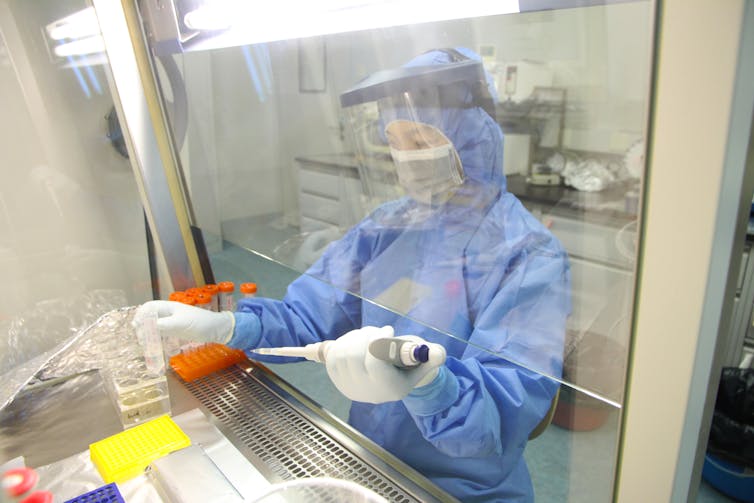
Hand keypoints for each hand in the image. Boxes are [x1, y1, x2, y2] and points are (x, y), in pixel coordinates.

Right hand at [136, 300, 234, 343]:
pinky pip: (164, 336)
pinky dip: (159, 342)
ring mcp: (174, 323)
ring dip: (150, 337)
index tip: (137, 327)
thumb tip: (147, 327)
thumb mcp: (181, 324)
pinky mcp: (178, 332)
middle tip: (142, 341)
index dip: (140, 315)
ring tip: (148, 347)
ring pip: (156, 328)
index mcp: (169, 307)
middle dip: (144, 329)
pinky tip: (159, 351)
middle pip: (150, 319)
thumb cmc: (201, 323)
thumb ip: (164, 325)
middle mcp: (170, 314)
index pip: (149, 307)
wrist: (218, 330)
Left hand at [324, 326, 445, 403]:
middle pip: (353, 355)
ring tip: (369, 336)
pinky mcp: (336, 380)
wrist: (390, 380)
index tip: (389, 330)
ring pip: (342, 352)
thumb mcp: (424, 360)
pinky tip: (355, 341)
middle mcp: (366, 392)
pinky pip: (331, 355)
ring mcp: (348, 387)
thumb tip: (438, 353)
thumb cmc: (408, 366)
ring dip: (355, 336)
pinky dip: (342, 342)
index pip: (374, 361)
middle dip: (366, 335)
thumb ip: (433, 356)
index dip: (378, 340)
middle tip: (379, 331)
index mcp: (389, 388)